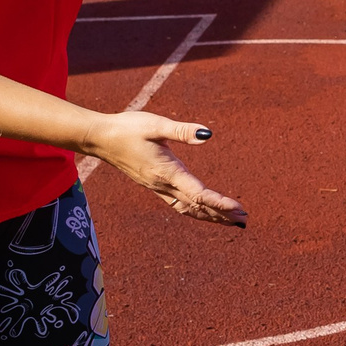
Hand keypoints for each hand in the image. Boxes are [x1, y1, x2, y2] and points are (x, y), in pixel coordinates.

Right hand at [85, 111, 247, 226]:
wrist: (100, 138)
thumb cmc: (127, 129)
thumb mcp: (156, 125)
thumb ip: (182, 130)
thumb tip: (208, 134)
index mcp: (167, 172)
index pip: (198, 193)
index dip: (219, 203)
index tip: (238, 208)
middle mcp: (163, 185)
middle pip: (197, 206)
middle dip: (221, 215)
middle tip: (244, 220)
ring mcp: (157, 187)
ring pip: (188, 209)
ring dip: (210, 216)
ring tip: (231, 221)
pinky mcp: (154, 185)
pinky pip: (178, 204)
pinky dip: (195, 210)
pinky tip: (204, 211)